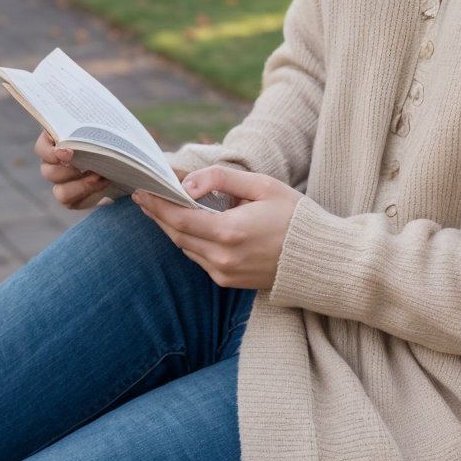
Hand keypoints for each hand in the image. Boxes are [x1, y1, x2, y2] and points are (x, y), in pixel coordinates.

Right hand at [35, 129, 186, 209]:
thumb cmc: (109, 133)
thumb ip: (93, 121)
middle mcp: (53, 165)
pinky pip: (73, 203)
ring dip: (80, 186)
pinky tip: (104, 184)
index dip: (50, 152)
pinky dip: (89, 195)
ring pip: (60, 192)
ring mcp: (61, 183)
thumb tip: (90, 114)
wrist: (122, 152)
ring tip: (99, 177)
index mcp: (55, 143)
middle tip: (90, 167)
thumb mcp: (102, 123)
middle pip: (48, 173)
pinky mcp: (73, 199)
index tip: (68, 152)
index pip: (41, 149)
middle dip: (69, 172)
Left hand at [132, 166, 300, 290]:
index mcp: (230, 231)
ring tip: (161, 208)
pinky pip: (199, 258)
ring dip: (172, 228)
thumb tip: (187, 184)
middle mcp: (222, 257)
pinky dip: (189, 241)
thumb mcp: (262, 186)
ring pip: (185, 248)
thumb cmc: (294, 216)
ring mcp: (224, 273)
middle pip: (177, 234)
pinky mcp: (228, 281)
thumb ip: (222, 179)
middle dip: (158, 215)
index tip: (141, 190)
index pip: (179, 218)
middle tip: (144, 196)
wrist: (319, 258)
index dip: (156, 205)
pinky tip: (187, 226)